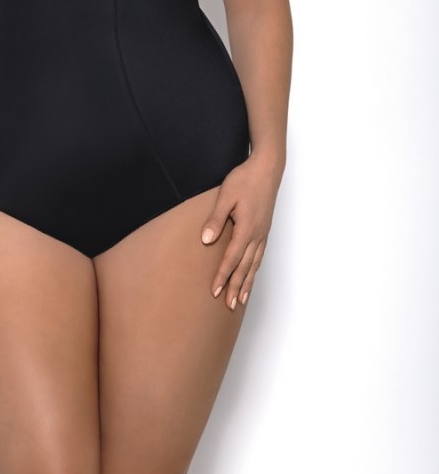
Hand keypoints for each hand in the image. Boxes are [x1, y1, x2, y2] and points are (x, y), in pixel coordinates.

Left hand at [200, 155, 281, 309]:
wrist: (267, 168)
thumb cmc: (245, 180)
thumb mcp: (225, 196)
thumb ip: (216, 219)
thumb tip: (206, 240)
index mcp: (246, 229)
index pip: (232, 259)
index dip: (222, 276)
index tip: (214, 292)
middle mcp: (257, 235)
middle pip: (245, 267)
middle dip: (235, 287)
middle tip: (228, 305)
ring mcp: (262, 233)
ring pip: (254, 264)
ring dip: (247, 282)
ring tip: (240, 299)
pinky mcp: (264, 229)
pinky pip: (259, 255)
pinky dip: (254, 269)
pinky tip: (251, 275)